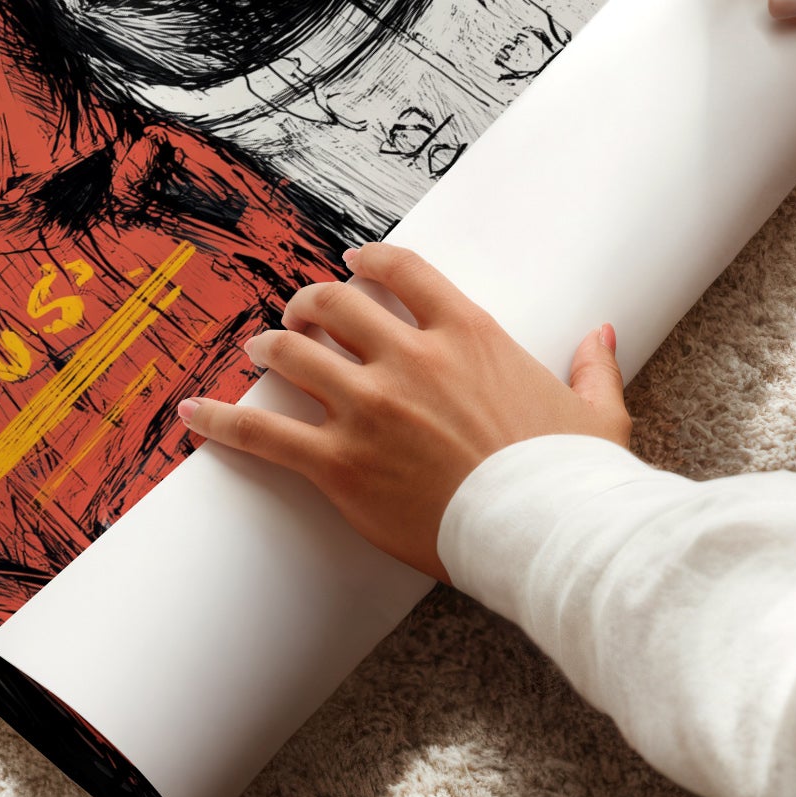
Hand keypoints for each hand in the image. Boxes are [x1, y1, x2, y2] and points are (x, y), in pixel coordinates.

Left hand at [177, 244, 628, 581]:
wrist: (547, 534)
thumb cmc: (572, 478)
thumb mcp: (596, 412)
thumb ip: (592, 366)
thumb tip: (602, 334)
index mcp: (468, 334)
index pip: (402, 271)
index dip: (368, 262)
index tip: (351, 263)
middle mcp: (410, 358)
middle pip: (334, 304)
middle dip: (309, 303)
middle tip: (299, 313)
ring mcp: (370, 408)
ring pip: (294, 354)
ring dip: (269, 348)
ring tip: (257, 351)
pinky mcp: (341, 464)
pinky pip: (264, 433)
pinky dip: (222, 420)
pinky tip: (193, 413)